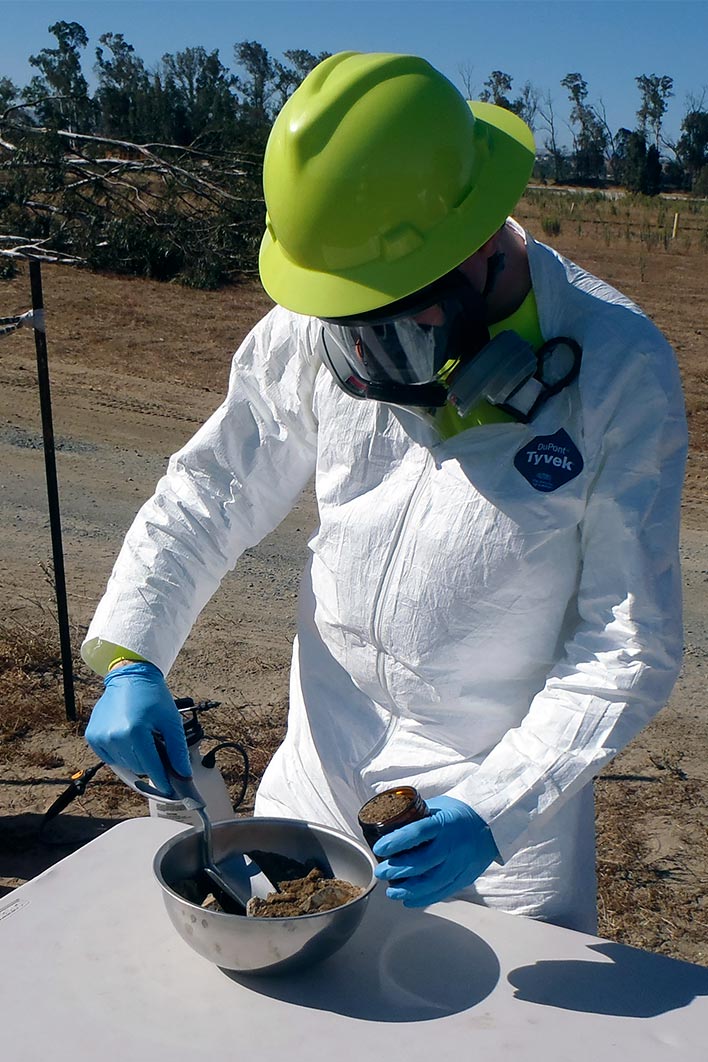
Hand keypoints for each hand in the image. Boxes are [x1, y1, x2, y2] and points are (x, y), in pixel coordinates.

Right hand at [85, 661, 190, 793]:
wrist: (130, 677)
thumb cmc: (152, 696)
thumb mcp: (171, 721)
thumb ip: (177, 750)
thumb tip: (183, 775)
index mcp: (134, 732)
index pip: (151, 768)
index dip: (163, 780)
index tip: (171, 790)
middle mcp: (114, 737)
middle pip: (139, 768)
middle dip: (151, 763)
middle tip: (157, 746)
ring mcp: (101, 738)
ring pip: (125, 765)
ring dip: (136, 758)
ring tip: (142, 738)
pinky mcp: (93, 738)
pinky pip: (112, 758)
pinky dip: (122, 753)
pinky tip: (128, 737)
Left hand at [373, 796, 497, 906]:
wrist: (494, 824)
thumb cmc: (463, 812)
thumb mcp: (440, 805)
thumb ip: (418, 816)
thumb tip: (390, 821)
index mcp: (445, 823)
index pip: (418, 832)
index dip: (397, 841)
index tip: (380, 847)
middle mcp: (453, 845)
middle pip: (422, 862)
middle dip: (397, 869)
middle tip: (381, 871)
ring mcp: (461, 863)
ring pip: (432, 883)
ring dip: (408, 889)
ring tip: (391, 891)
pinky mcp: (465, 877)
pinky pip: (443, 892)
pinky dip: (424, 898)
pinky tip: (409, 899)